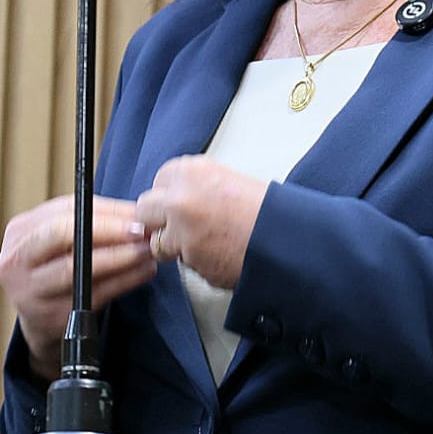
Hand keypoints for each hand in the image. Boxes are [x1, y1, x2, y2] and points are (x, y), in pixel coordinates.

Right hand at [0, 195, 154, 379]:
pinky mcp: (49, 317)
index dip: (103, 210)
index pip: (62, 210)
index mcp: (20, 232)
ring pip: (76, 268)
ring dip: (119, 257)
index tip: (137, 212)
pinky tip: (142, 272)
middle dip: (107, 230)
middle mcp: (16, 260)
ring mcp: (29, 291)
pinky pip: (92, 294)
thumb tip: (138, 211)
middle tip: (140, 231)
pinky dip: (123, 281)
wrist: (41, 319)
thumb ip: (94, 221)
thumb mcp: (63, 240)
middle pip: (60, 234)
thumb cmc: (58, 268)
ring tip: (147, 250)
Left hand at [134, 156, 267, 289]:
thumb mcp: (226, 181)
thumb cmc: (266, 212)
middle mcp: (180, 196)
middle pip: (145, 209)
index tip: (179, 204)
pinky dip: (194, 263)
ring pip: (156, 241)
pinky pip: (179, 262)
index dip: (168, 197)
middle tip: (182, 227)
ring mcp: (180, 229)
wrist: (286, 239)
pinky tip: (216, 255)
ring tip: (206, 244)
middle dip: (159, 221)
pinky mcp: (188, 258)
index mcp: (192, 170)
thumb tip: (174, 200)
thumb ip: (195, 187)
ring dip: (174, 246)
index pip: (159, 181)